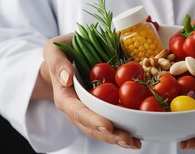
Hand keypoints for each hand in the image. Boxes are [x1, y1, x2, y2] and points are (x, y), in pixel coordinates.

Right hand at [38, 33, 141, 148]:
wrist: (69, 54)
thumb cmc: (62, 51)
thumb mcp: (55, 50)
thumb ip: (58, 62)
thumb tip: (67, 78)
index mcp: (64, 96)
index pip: (78, 112)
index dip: (93, 120)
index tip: (108, 126)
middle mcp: (77, 108)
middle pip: (92, 127)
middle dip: (110, 135)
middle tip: (128, 140)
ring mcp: (90, 110)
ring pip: (103, 129)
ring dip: (119, 137)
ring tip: (136, 143)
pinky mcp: (101, 107)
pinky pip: (112, 119)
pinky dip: (125, 127)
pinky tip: (139, 133)